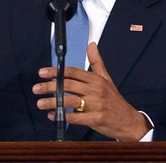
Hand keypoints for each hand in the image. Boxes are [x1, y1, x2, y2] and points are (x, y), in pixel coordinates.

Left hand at [33, 42, 151, 140]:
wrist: (128, 121)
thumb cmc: (114, 100)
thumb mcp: (106, 78)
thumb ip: (96, 62)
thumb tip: (91, 44)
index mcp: (95, 79)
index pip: (72, 72)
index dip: (56, 72)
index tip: (42, 72)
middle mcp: (95, 90)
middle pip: (68, 85)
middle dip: (50, 86)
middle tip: (36, 88)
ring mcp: (95, 105)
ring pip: (69, 101)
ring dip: (53, 102)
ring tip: (40, 103)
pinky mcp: (95, 119)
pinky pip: (75, 117)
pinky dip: (62, 116)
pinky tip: (53, 115)